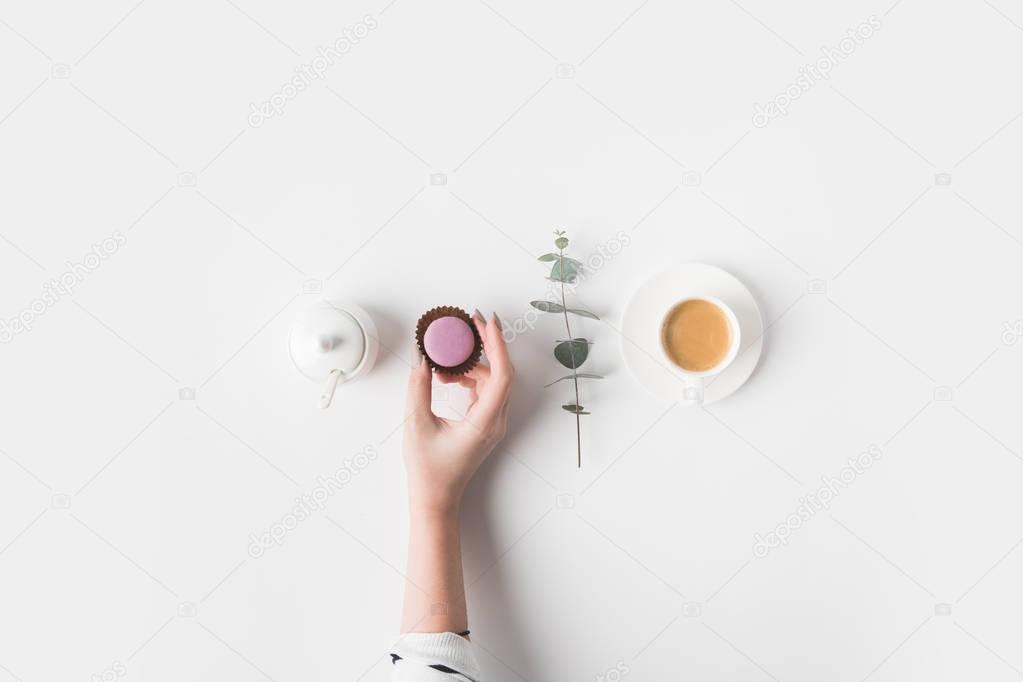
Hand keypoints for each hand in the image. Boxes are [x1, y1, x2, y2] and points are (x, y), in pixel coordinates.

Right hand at [403, 312, 513, 515]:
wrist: (435, 498)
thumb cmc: (428, 470)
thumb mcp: (416, 425)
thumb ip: (418, 388)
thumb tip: (422, 358)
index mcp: (485, 422)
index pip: (502, 375)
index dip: (496, 345)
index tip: (485, 322)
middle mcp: (495, 421)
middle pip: (501, 373)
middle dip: (488, 345)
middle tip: (471, 323)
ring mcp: (492, 423)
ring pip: (491, 381)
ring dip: (472, 366)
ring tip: (444, 363)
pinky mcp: (484, 424)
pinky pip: (484, 391)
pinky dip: (469, 379)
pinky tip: (446, 379)